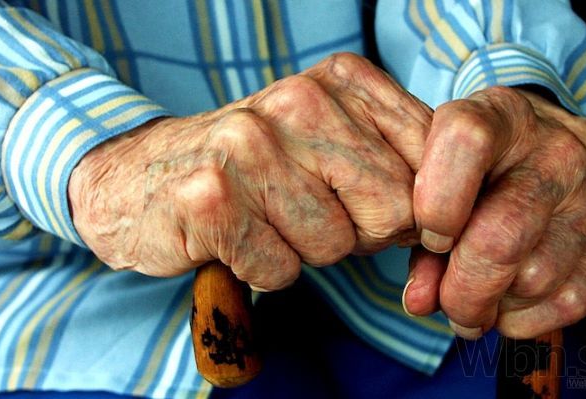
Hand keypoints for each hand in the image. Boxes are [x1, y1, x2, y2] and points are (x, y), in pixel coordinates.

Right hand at [68, 53, 432, 289]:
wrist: (143, 176)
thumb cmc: (253, 167)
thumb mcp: (330, 142)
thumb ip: (393, 161)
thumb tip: (443, 217)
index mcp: (342, 80)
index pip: (430, 161)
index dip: (413, 206)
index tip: (372, 212)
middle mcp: (299, 102)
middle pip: (392, 210)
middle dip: (357, 233)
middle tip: (306, 213)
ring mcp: (251, 146)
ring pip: (335, 245)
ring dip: (303, 251)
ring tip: (265, 218)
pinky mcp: (213, 197)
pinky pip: (281, 269)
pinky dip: (262, 269)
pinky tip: (235, 237)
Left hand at [404, 86, 585, 338]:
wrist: (542, 148)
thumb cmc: (474, 167)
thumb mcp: (438, 174)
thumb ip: (418, 235)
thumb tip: (419, 301)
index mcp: (500, 116)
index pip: (466, 142)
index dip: (437, 203)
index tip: (429, 237)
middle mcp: (556, 150)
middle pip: (502, 236)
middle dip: (463, 289)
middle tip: (448, 304)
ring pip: (534, 277)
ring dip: (494, 306)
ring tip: (474, 300)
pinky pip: (570, 300)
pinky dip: (527, 319)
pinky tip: (507, 305)